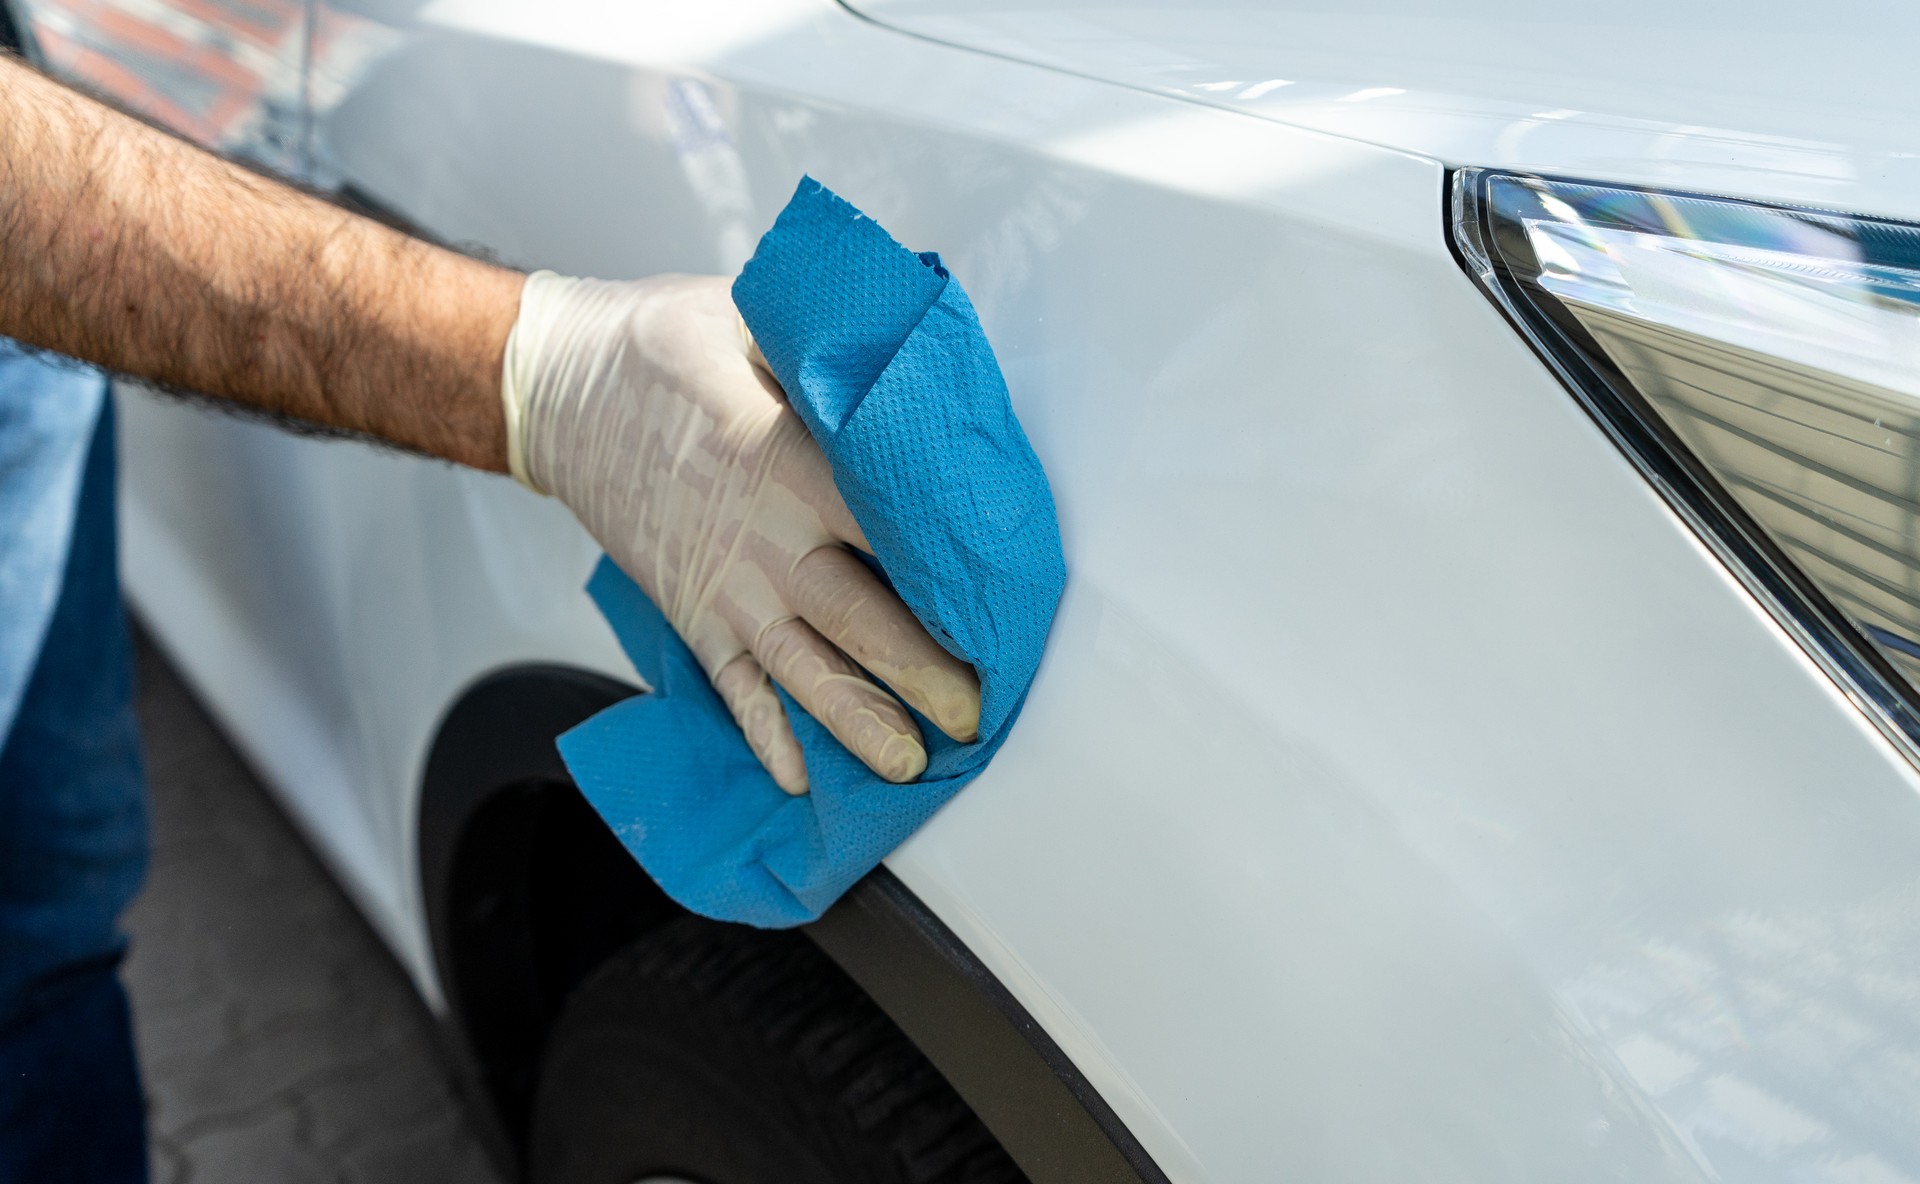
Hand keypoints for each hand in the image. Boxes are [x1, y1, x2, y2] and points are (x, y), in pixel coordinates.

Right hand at [501, 273, 980, 793]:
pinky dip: (765, 735)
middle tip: (975, 714)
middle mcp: (763, 536)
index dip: (946, 573)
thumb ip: (835, 355)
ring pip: (802, 668)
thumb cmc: (663, 344)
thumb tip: (917, 364)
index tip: (1003, 608)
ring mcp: (724, 584)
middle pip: (856, 616)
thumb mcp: (757, 319)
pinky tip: (800, 777)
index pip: (889, 529)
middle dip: (921, 672)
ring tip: (908, 765)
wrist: (558, 386)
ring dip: (857, 720)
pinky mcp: (691, 611)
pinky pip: (732, 687)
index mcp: (788, 459)